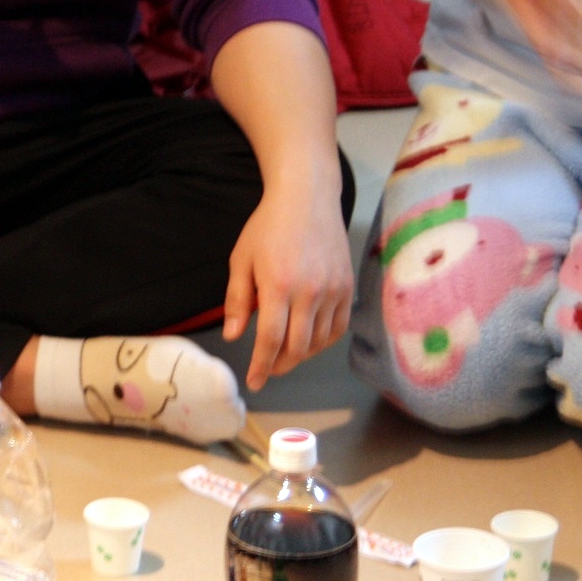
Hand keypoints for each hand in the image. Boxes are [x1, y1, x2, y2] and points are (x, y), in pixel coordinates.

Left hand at [224, 182, 355, 390]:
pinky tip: (309, 340)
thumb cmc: (268, 226)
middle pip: (298, 347)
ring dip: (301, 355)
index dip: (261, 366)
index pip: (271, 340)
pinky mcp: (347, 287)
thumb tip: (234, 336)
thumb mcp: (242, 259)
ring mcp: (333, 290)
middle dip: (280, 365)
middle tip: (267, 369)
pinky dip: (323, 341)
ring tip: (285, 354)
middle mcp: (309, 292)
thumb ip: (238, 300)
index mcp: (278, 285)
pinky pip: (338, 327)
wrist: (307, 198)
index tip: (253, 382)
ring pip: (319, 341)